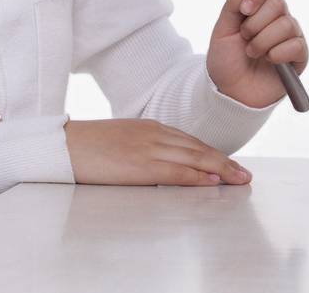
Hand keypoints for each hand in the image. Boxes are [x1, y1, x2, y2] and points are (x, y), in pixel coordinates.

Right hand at [63, 118, 250, 185]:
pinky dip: (196, 177)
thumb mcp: (124, 139)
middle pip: (199, 149)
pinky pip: (176, 172)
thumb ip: (146, 146)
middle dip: (225, 162)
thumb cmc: (89, 146)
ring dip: (220, 170)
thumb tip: (163, 161)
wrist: (63, 144)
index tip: (230, 164)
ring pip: (194, 159)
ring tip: (237, 179)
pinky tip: (211, 181)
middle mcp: (155, 134)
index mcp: (151, 127)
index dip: (213, 153)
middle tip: (244, 174)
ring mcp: (149, 148)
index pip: (191, 141)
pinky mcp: (140, 165)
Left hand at [206, 0, 308, 108]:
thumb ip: (232, 6)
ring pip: (286, 24)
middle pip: (278, 2)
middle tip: (245, 38)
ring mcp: (290, 35)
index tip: (245, 8)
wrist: (230, 93)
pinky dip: (278, 53)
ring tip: (253, 53)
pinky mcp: (299, 55)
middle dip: (255, 23)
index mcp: (258, 6)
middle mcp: (277, 17)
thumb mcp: (222, 31)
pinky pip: (296, 45)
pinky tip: (269, 61)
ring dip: (263, 41)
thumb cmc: (226, 61)